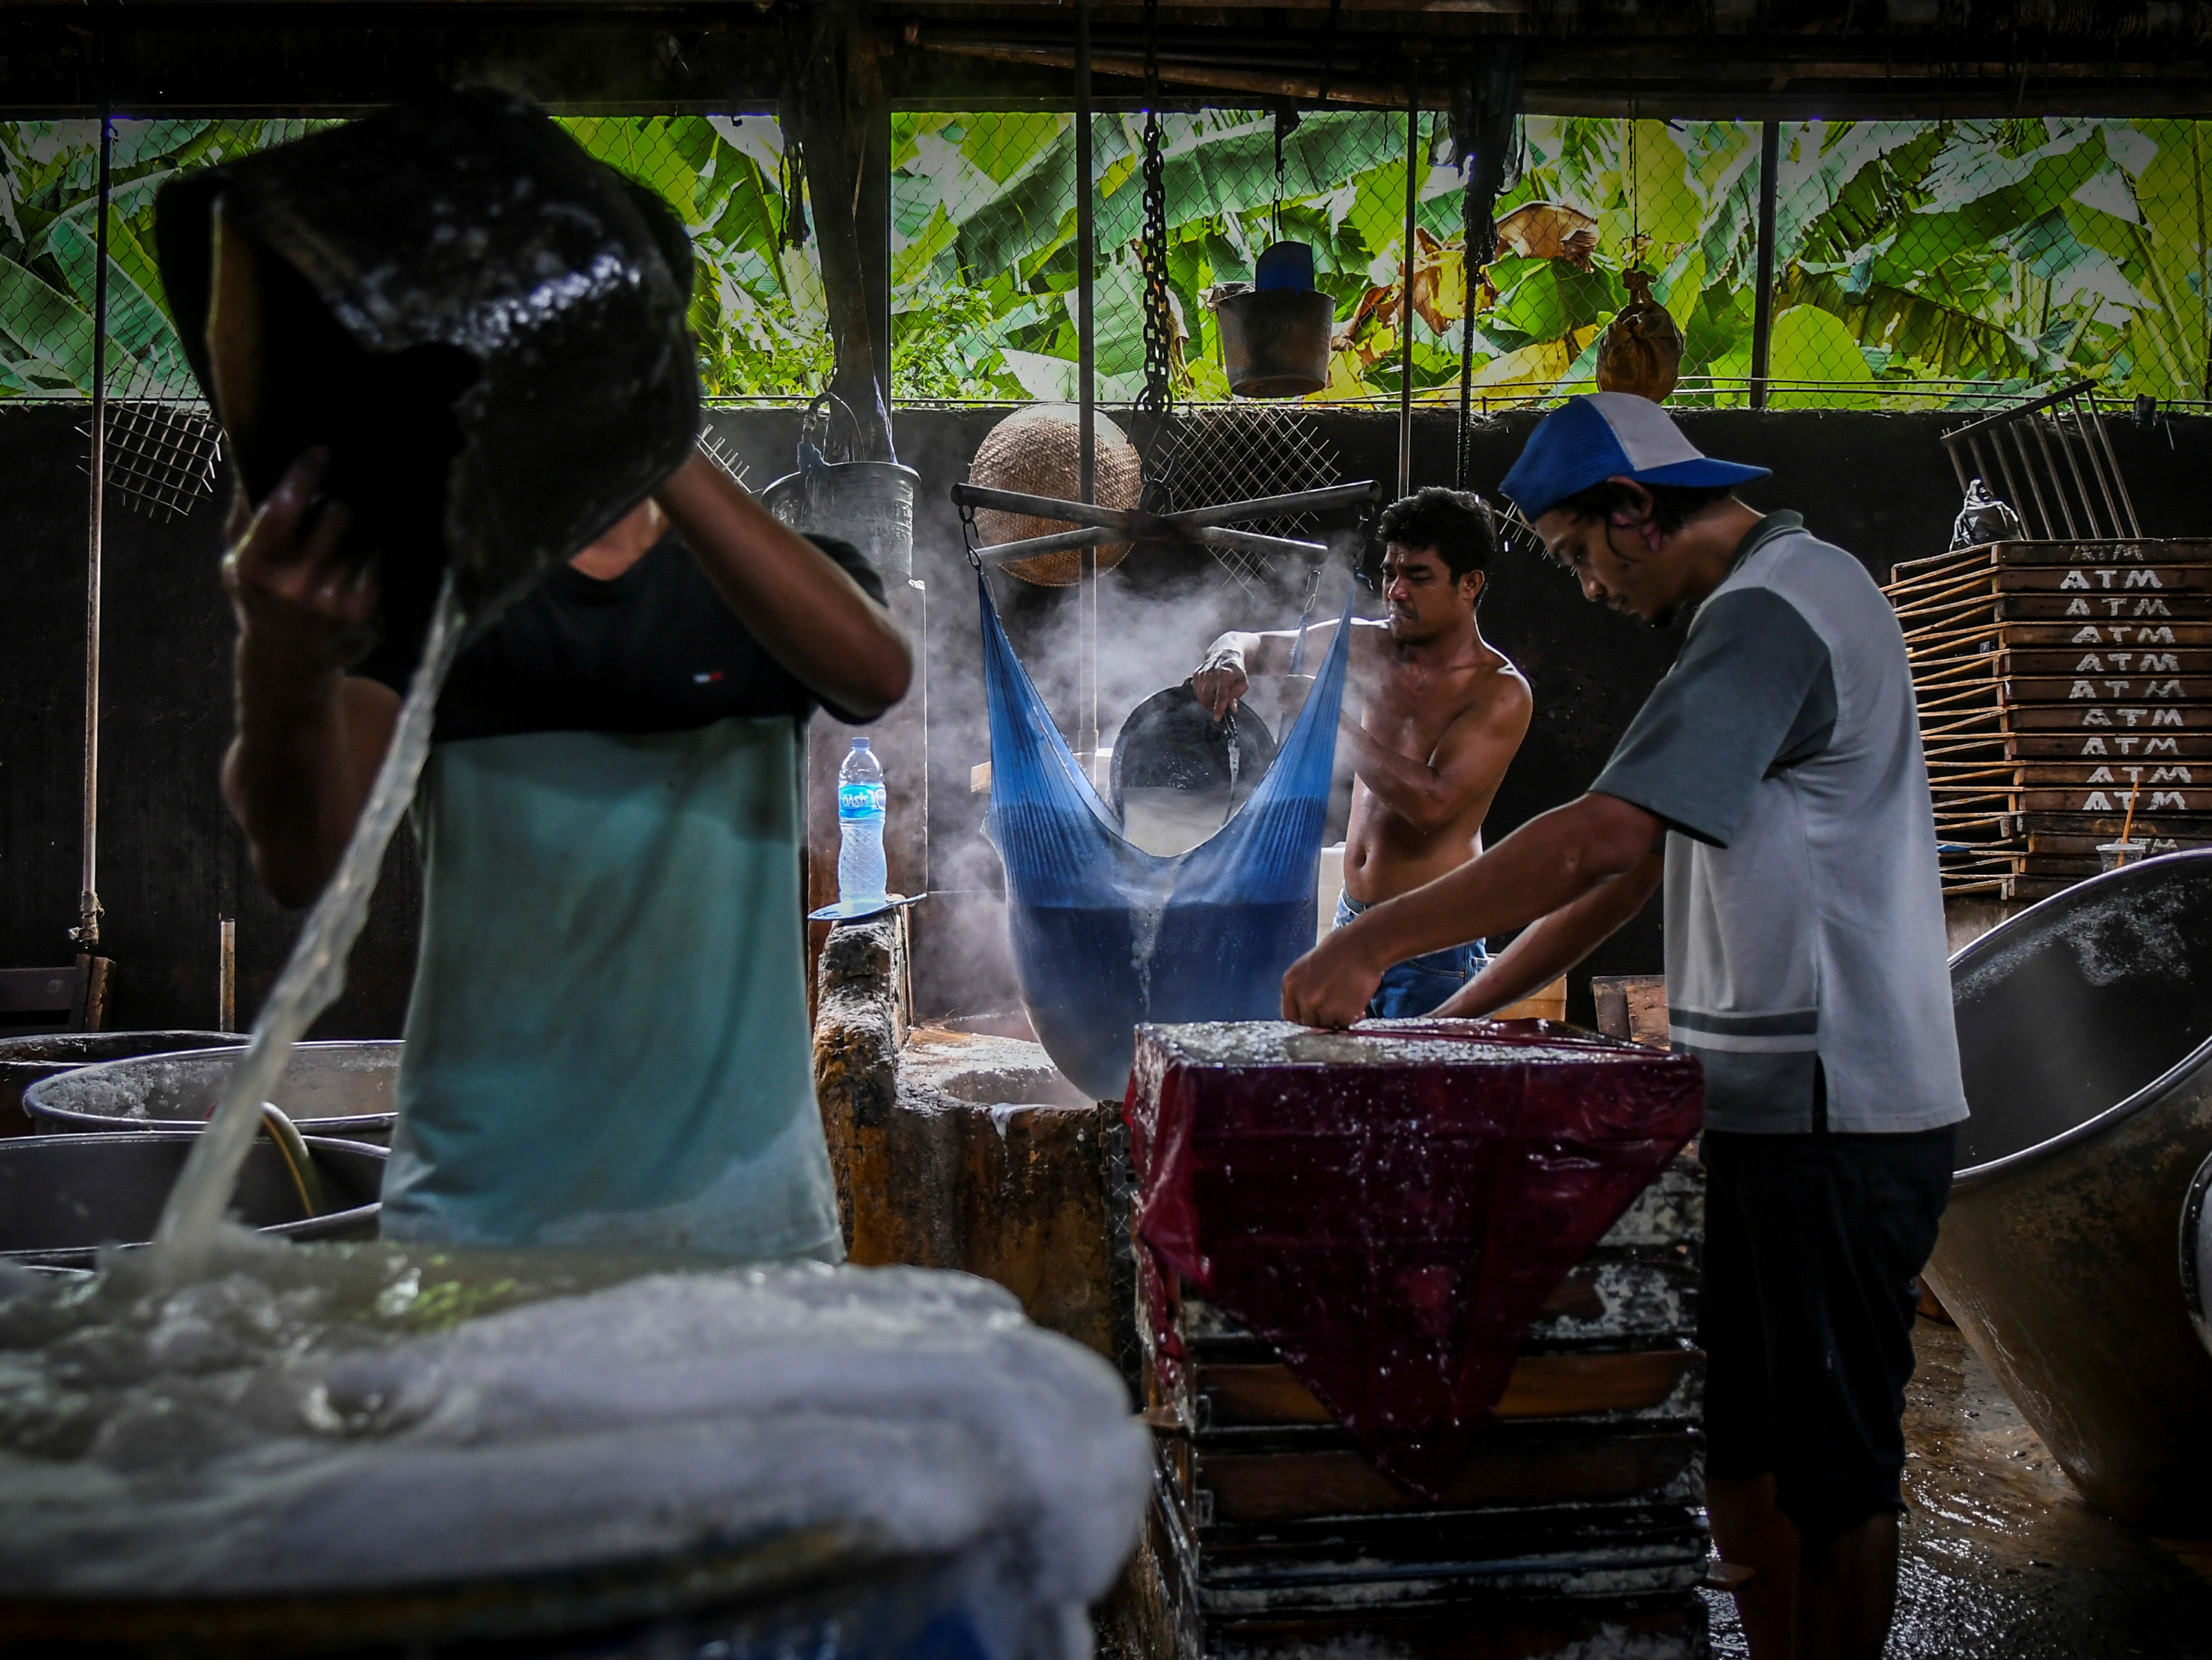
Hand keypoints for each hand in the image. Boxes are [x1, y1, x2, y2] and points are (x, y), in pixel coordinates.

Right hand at [221, 449, 376, 675]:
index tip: (322, 452)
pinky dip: (371, 554)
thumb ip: (244, 512)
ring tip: (345, 539)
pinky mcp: (362, 613)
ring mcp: (331, 600)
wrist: (287, 662)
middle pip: (338, 514)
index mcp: (254, 565)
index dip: (305, 473)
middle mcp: (293, 584)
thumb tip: (252, 456)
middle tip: (335, 507)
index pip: (282, 507)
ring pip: (365, 536)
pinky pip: (378, 561)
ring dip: (360, 530)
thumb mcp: (236, 559)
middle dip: (339, 505)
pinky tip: (357, 561)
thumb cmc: (258, 598)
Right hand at [1191, 651, 1247, 718]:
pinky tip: (1209, 692)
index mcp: (1225, 674)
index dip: (1218, 709)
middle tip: (1218, 708)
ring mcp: (1202, 673)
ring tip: (1215, 700)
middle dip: (1212, 706)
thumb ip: (1237, 695)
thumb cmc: (1236, 670)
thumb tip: (1232, 708)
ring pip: (1200, 695)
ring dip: (1207, 702)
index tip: (1217, 718)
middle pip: (1207, 697)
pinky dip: (1202, 695)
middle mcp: (1211, 673)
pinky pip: (1196, 691)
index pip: (1221, 696)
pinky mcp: (1196, 674)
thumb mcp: (1243, 682)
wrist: (1225, 654)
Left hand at [1281, 925, 1385, 1027]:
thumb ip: (1304, 987)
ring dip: (1338, 1020)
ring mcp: (1322, 1008)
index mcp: (1290, 985)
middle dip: (1322, 1020)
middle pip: (1308, 1024)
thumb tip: (1308, 1007)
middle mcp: (1303, 998)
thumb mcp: (1309, 966)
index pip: (1290, 1016)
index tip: (1314, 1018)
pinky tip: (1359, 1007)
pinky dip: (1353, 1018)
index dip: (1304, 1018)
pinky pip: (1345, 1024)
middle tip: (1336, 1011)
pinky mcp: (1342, 1014)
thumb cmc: (1340, 949)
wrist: (1363, 946)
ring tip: (1350, 1006)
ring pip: (1327, 1026)